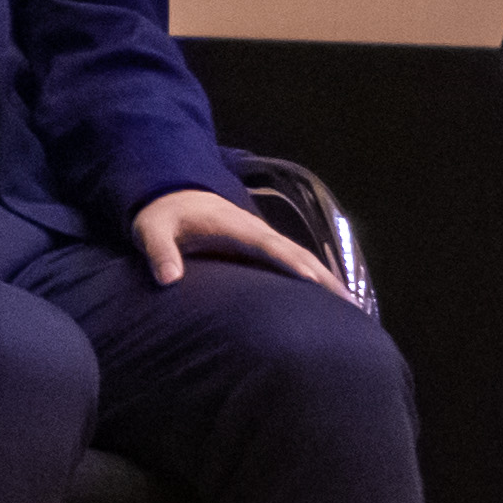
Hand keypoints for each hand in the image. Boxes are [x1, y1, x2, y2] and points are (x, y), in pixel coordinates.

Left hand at [130, 183, 341, 290]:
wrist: (169, 193)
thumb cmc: (160, 214)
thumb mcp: (150, 229)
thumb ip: (158, 251)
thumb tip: (168, 280)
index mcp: (234, 227)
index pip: (269, 247)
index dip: (292, 265)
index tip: (316, 284)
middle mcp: (255, 231)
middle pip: (297, 254)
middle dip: (324, 278)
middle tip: (351, 307)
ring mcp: (260, 238)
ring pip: (301, 258)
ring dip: (326, 280)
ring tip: (352, 309)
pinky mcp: (259, 247)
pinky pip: (292, 262)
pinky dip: (313, 276)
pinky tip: (327, 299)